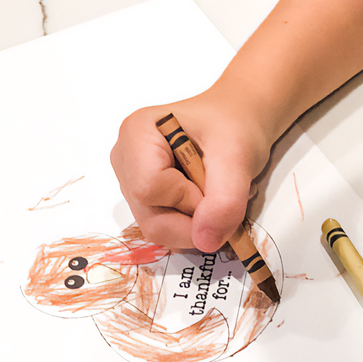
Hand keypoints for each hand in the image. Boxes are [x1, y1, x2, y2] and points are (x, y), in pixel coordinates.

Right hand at [111, 90, 276, 253]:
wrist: (235, 119)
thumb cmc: (233, 124)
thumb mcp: (238, 156)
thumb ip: (225, 200)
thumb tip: (206, 241)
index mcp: (137, 134)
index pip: (149, 189)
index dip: (188, 199)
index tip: (214, 183)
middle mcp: (125, 160)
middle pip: (150, 217)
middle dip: (193, 219)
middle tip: (219, 194)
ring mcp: (130, 182)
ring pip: (157, 229)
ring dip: (195, 224)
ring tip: (214, 193)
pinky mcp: (142, 201)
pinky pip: (164, 230)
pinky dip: (191, 226)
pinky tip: (204, 201)